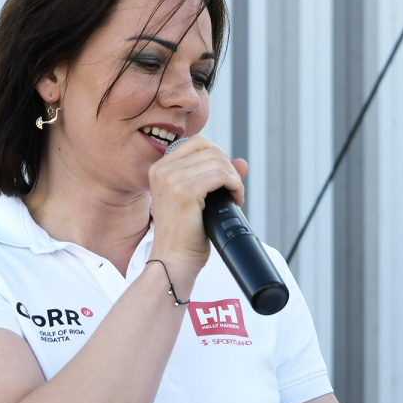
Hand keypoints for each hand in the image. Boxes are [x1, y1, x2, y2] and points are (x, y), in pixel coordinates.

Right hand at [147, 135, 247, 286]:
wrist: (174, 260)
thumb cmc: (185, 235)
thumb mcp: (200, 199)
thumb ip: (217, 176)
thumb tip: (243, 162)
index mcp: (160, 168)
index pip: (197, 142)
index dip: (218, 157)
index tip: (223, 180)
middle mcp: (162, 169)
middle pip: (210, 149)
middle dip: (228, 168)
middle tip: (232, 192)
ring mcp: (171, 179)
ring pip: (219, 161)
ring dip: (234, 179)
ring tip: (234, 198)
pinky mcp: (185, 191)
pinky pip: (221, 175)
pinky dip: (235, 186)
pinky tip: (235, 200)